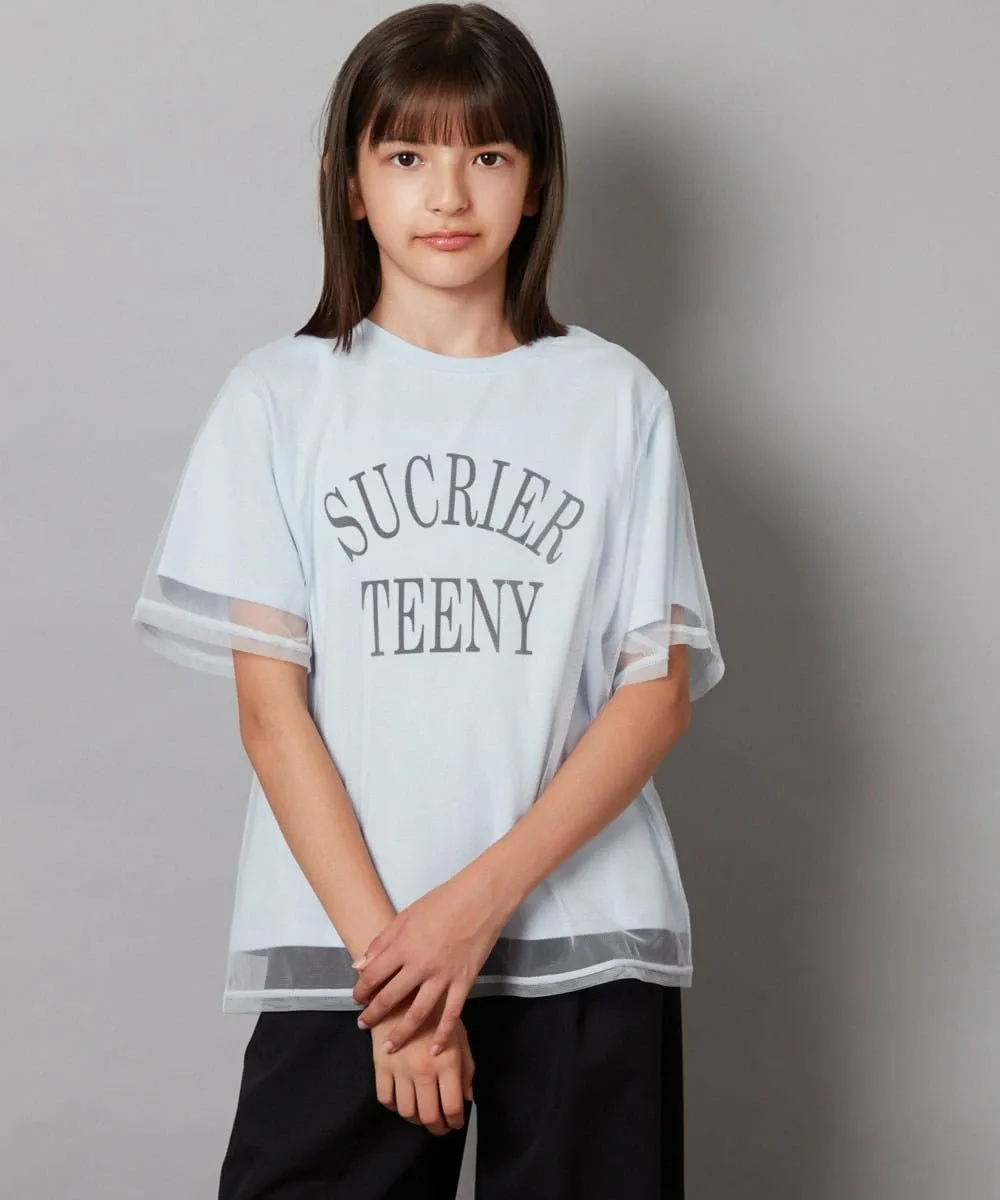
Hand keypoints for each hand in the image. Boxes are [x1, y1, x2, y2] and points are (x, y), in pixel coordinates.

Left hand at [353, 869, 508, 1055]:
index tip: (356, 999)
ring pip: (417, 1013)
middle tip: (363, 1025)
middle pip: (390, 998)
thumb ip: (382, 942)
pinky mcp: (464, 982)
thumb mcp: (406, 916)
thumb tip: (360, 965)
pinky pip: (451, 1014)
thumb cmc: (441, 902)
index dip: (361, 991)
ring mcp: (443, 977)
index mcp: (403, 946)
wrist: (479, 899)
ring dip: (401, 1033)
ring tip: (389, 1047)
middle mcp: (420, 966)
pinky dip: (443, 1034)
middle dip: (373, 1015)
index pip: (373, 976)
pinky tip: (435, 1051)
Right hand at [370, 994, 474, 1135]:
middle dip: (437, 1127)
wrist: (403, 991)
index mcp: (447, 1062)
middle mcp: (423, 1070)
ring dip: (416, 1119)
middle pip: (429, 1116)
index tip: (456, 1123)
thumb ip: (466, 1068)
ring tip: (422, 1114)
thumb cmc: (436, 1012)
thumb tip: (467, 1097)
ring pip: (406, 1112)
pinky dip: (394, 1106)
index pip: (452, 1107)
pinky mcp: (380, 1066)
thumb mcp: (459, 1036)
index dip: (455, 1121)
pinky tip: (402, 1101)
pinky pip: (385, 1099)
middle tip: (441, 1126)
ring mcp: (400, 1070)